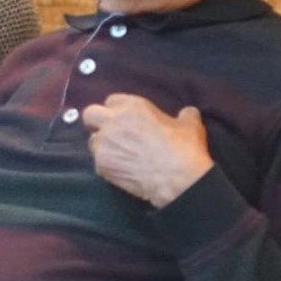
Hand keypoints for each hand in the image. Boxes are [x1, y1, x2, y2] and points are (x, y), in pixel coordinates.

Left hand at [82, 94, 213, 207]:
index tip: (125, 119)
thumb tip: (188, 113)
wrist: (177, 179)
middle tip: (112, 133)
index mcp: (132, 106)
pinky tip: (122, 169)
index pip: (111, 100)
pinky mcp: (102, 166)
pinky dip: (107, 165)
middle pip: (90, 114)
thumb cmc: (184, 147)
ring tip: (118, 154)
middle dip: (98, 122)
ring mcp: (104, 145)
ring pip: (92, 140)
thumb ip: (184, 114)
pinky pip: (97, 162)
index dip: (117, 110)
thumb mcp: (190, 124)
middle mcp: (112, 122)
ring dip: (102, 145)